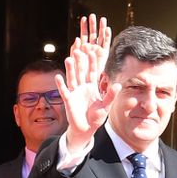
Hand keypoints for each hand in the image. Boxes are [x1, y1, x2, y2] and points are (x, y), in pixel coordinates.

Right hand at [56, 13, 113, 146]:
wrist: (86, 128)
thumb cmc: (96, 116)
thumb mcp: (106, 105)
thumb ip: (111, 95)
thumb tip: (118, 85)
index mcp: (92, 87)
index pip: (93, 72)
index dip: (93, 62)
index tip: (93, 51)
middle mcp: (82, 87)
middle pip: (81, 72)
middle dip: (80, 61)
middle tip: (79, 49)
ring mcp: (74, 92)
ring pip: (72, 78)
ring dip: (70, 69)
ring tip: (69, 58)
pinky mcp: (68, 99)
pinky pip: (64, 91)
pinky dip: (61, 85)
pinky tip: (58, 76)